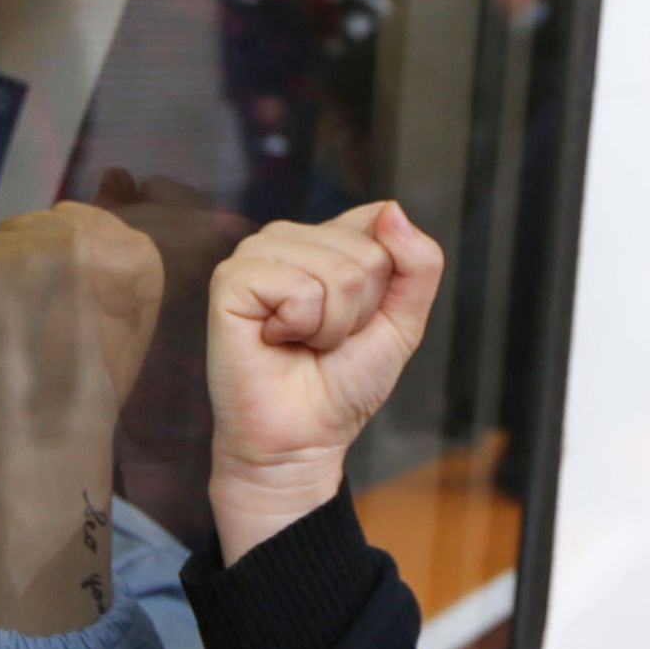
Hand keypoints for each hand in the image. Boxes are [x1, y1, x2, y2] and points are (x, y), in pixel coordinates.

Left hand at [0, 204, 165, 633]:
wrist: (42, 454)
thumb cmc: (91, 394)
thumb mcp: (128, 315)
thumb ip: (115, 250)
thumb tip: (114, 179)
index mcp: (124, 247)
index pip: (76, 217)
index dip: (63, 261)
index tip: (61, 305)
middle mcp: (68, 238)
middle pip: (29, 226)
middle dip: (24, 267)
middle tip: (30, 324)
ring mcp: (8, 257)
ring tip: (6, 336)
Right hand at [208, 202, 443, 559]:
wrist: (302, 439)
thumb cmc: (343, 384)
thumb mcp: (403, 322)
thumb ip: (418, 264)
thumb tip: (391, 209)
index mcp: (324, 238)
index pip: (381, 222)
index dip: (386, 286)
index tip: (357, 322)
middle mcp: (287, 237)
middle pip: (366, 254)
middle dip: (358, 312)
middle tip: (323, 340)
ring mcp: (255, 254)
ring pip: (336, 272)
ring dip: (331, 324)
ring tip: (301, 342)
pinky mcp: (230, 280)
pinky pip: (298, 289)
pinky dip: (301, 327)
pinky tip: (275, 340)